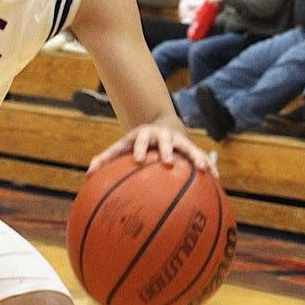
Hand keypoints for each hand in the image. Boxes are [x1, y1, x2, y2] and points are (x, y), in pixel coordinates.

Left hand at [88, 123, 215, 176]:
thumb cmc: (137, 143)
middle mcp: (163, 136)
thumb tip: (87, 175)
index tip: (138, 159)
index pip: (141, 140)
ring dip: (196, 158)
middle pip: (166, 141)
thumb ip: (105, 159)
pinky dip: (209, 166)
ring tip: (204, 170)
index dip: (140, 149)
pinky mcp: (191, 147)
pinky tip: (217, 180)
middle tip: (167, 162)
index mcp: (144, 136)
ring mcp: (179, 141)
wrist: (161, 125)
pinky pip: (201, 157)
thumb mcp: (121, 147)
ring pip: (189, 148)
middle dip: (167, 150)